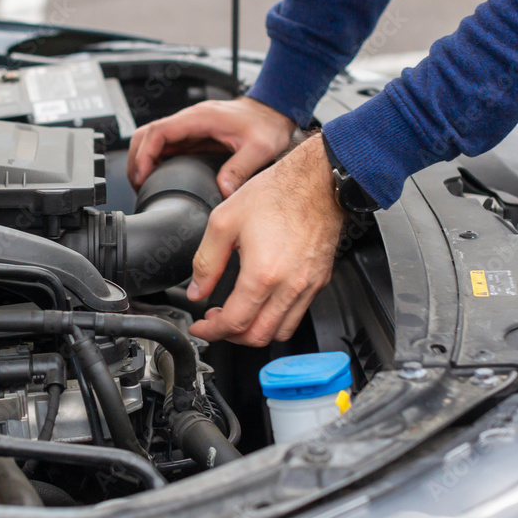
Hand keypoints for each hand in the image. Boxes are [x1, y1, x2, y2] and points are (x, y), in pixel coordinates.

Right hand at [128, 97, 296, 196]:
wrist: (275, 112)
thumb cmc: (268, 123)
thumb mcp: (260, 147)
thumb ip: (240, 168)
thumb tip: (222, 190)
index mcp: (200, 118)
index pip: (158, 131)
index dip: (144, 154)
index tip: (141, 175)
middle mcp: (191, 120)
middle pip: (147, 134)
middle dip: (136, 158)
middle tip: (138, 184)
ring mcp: (190, 128)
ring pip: (152, 139)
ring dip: (142, 159)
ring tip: (143, 183)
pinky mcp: (193, 136)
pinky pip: (165, 145)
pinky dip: (155, 160)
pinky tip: (157, 177)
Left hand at [186, 134, 345, 345]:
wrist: (318, 180)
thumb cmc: (277, 193)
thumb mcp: (224, 221)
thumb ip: (206, 261)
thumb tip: (198, 290)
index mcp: (263, 274)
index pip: (234, 323)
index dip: (211, 331)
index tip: (201, 326)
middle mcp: (290, 286)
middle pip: (258, 336)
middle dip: (231, 336)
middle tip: (215, 322)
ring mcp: (308, 286)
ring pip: (281, 331)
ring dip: (255, 331)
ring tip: (238, 315)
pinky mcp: (320, 281)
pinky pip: (297, 314)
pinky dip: (276, 319)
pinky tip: (262, 302)